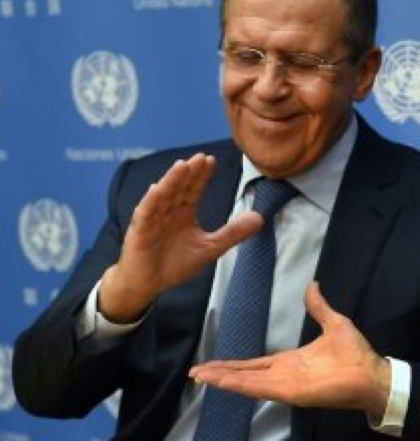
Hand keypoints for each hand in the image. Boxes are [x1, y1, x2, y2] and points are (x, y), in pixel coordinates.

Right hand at [99, 153, 262, 321]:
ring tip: (182, 166)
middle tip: (201, 157)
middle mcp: (168, 211)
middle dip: (190, 172)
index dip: (202, 175)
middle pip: (180, 187)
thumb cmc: (174, 264)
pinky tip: (156, 189)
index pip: (194, 189)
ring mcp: (153, 219)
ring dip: (172, 181)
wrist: (148, 283)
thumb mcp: (210, 248)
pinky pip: (145, 213)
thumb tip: (260, 218)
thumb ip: (233, 233)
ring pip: (163, 195)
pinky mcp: (140, 231)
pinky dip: (151, 201)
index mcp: (184, 212)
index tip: (211, 160)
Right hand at [189, 282, 391, 419]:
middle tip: (196, 372)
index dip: (234, 365)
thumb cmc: (357, 354)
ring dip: (223, 379)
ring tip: (200, 375)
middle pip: (244, 374)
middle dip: (220, 373)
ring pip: (247, 382)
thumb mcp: (334, 323)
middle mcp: (284, 375)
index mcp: (291, 361)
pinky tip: (222, 383)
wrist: (372, 374)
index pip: (255, 363)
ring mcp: (286, 385)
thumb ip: (318, 306)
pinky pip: (261, 388)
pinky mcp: (291, 392)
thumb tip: (313, 285)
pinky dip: (240, 385)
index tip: (213, 364)